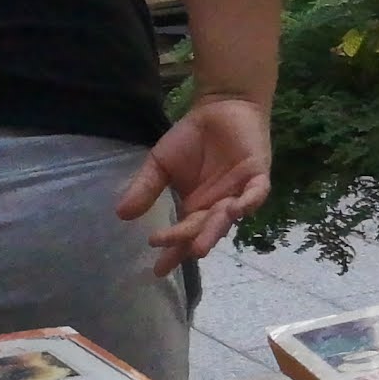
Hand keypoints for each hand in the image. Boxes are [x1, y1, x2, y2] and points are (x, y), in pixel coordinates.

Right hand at [119, 97, 270, 271]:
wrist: (220, 108)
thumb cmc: (191, 138)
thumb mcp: (160, 164)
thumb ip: (145, 188)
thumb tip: (121, 215)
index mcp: (196, 206)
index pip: (184, 234)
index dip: (173, 251)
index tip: (157, 271)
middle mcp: (218, 205)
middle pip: (204, 229)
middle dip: (188, 241)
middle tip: (174, 252)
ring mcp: (239, 192)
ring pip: (228, 217)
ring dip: (214, 230)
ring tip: (198, 246)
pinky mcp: (257, 176)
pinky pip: (256, 194)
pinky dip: (247, 202)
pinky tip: (233, 210)